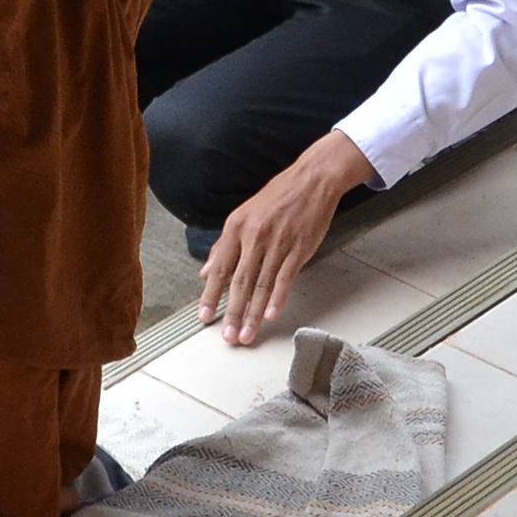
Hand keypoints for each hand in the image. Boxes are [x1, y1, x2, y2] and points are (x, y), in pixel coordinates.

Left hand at [201, 133, 374, 348]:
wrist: (312, 180)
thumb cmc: (278, 197)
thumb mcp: (244, 215)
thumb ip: (224, 245)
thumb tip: (206, 272)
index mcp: (236, 227)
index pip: (220, 267)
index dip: (210, 295)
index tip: (204, 317)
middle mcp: (254, 236)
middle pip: (239, 282)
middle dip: (231, 313)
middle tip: (227, 337)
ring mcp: (278, 243)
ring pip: (261, 285)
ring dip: (252, 314)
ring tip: (246, 334)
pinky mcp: (299, 249)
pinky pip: (285, 278)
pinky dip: (277, 299)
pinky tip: (270, 315)